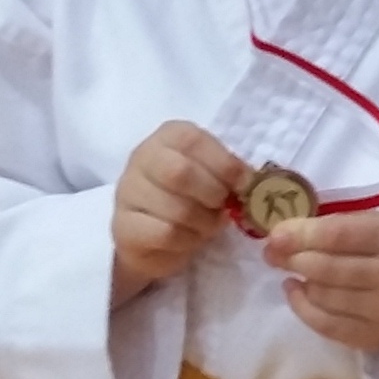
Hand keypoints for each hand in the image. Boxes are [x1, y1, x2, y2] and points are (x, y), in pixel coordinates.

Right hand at [111, 122, 245, 301]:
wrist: (152, 235)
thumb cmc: (190, 197)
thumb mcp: (213, 176)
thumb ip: (230, 173)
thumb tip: (253, 183)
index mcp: (167, 137)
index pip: (192, 140)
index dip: (223, 164)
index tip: (243, 184)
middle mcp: (142, 158)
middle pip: (180, 173)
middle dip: (213, 194)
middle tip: (224, 208)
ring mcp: (128, 193)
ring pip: (176, 209)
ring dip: (204, 223)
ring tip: (208, 226)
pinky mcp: (124, 227)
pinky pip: (166, 235)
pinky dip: (188, 241)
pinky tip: (189, 240)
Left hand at [264, 205, 378, 355]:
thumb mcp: (375, 223)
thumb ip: (331, 225)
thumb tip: (278, 237)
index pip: (337, 235)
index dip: (300, 235)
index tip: (274, 235)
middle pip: (326, 269)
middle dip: (292, 259)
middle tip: (273, 254)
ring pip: (322, 297)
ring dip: (301, 282)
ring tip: (297, 271)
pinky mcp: (376, 338)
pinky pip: (325, 325)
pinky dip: (303, 307)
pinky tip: (298, 291)